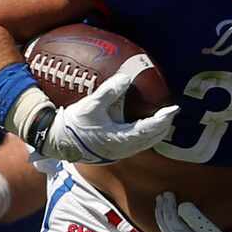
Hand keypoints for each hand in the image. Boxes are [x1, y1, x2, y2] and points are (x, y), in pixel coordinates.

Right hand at [38, 73, 178, 162]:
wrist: (58, 141)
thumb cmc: (74, 124)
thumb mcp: (91, 105)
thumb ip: (110, 91)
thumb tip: (126, 78)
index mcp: (118, 139)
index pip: (147, 129)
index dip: (162, 119)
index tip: (173, 109)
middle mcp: (122, 149)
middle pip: (151, 138)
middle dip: (164, 126)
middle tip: (173, 111)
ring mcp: (119, 153)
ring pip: (145, 143)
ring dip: (156, 132)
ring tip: (164, 119)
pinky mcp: (114, 152)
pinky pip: (137, 144)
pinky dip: (146, 135)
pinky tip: (146, 127)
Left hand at [154, 192, 231, 231]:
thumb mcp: (208, 231)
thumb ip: (193, 217)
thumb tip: (181, 207)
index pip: (169, 217)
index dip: (167, 204)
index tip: (167, 193)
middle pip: (164, 227)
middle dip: (161, 210)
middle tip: (159, 198)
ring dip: (163, 220)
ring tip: (162, 210)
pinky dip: (168, 230)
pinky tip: (173, 229)